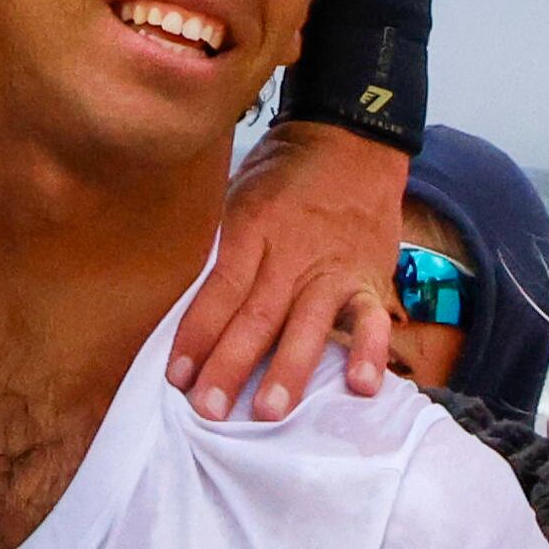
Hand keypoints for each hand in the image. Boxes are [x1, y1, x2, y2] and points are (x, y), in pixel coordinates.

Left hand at [170, 122, 407, 422]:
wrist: (354, 136)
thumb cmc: (285, 171)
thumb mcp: (239, 191)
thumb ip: (221, 246)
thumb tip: (187, 301)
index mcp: (253, 228)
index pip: (220, 290)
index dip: (197, 334)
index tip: (176, 377)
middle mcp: (292, 253)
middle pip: (257, 315)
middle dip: (232, 365)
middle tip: (209, 411)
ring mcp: (333, 269)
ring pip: (309, 323)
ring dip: (290, 369)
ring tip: (270, 412)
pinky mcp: (370, 278)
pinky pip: (372, 318)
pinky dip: (371, 351)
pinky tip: (362, 387)